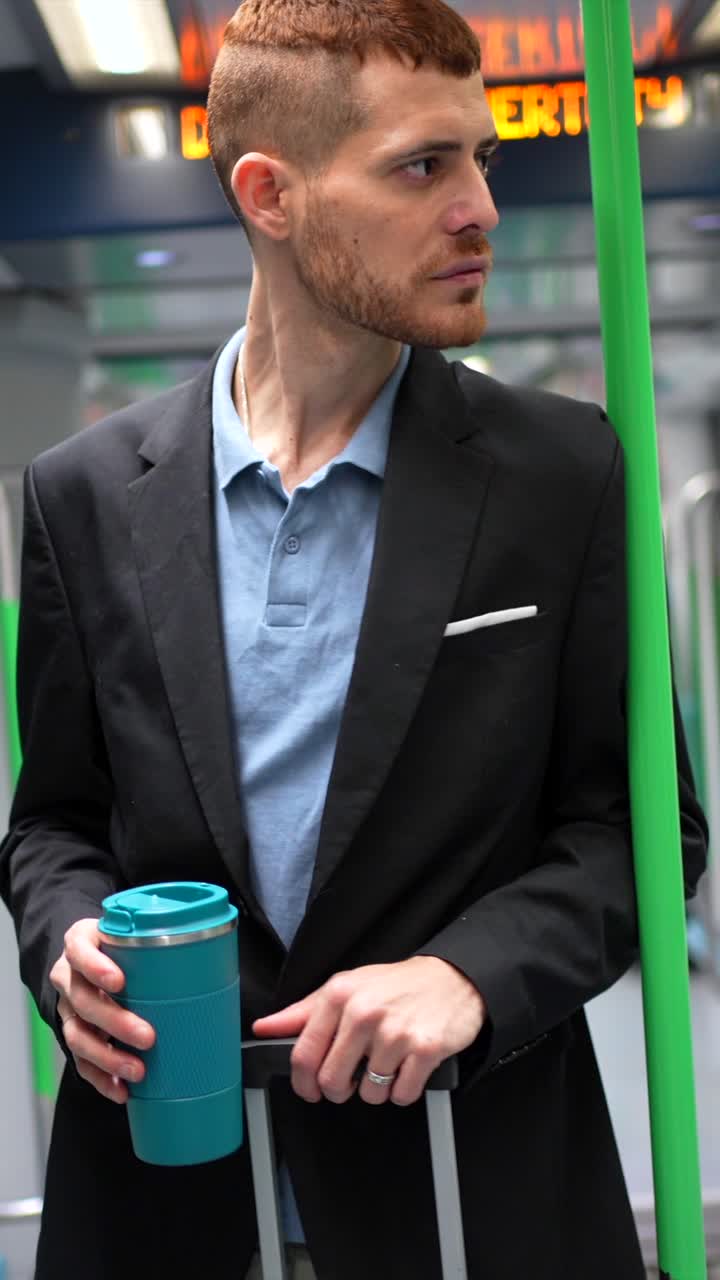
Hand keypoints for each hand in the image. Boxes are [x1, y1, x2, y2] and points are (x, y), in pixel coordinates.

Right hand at [49, 918, 155, 1104]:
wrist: (94, 960)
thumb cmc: (123, 947)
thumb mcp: (134, 934)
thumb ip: (162, 941)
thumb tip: (218, 958)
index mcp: (83, 943)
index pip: (80, 949)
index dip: (96, 966)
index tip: (120, 981)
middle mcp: (70, 976)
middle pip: (83, 1000)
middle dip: (115, 1021)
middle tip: (147, 1036)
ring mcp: (69, 1008)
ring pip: (77, 1035)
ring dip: (108, 1057)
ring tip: (138, 1070)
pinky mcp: (73, 1034)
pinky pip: (80, 1062)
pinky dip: (101, 1078)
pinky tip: (121, 1089)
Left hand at [252, 956, 484, 1106]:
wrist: (452, 978)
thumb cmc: (395, 985)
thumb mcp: (346, 987)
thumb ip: (303, 1012)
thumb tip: (264, 1028)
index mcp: (339, 996)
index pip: (303, 1055)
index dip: (302, 1083)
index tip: (309, 1090)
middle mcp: (364, 1013)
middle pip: (332, 1081)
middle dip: (340, 1090)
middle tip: (353, 1079)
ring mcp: (395, 1032)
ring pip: (369, 1093)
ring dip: (376, 1089)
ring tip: (387, 1063)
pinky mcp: (425, 1050)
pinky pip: (401, 1095)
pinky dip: (403, 1090)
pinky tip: (407, 1068)